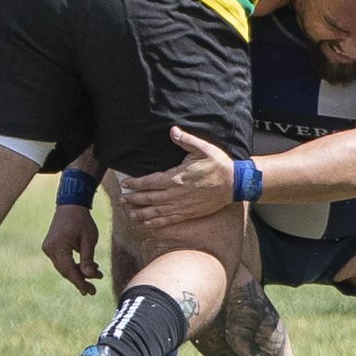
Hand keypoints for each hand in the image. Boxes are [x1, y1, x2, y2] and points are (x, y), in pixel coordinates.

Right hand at [43, 204, 101, 295]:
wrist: (71, 205)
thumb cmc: (82, 220)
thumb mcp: (89, 239)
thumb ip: (88, 259)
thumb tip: (88, 276)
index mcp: (58, 246)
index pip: (69, 270)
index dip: (79, 282)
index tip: (89, 292)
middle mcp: (49, 249)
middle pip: (65, 270)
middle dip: (80, 279)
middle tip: (93, 290)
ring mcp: (48, 248)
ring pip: (64, 267)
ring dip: (78, 272)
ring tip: (96, 275)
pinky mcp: (51, 247)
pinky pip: (62, 261)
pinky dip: (73, 265)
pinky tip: (87, 268)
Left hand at [120, 127, 235, 229]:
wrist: (234, 184)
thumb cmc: (218, 164)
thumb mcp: (203, 148)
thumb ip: (186, 140)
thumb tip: (173, 131)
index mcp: (177, 177)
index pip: (150, 181)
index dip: (136, 183)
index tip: (125, 183)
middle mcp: (176, 194)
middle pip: (150, 198)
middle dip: (134, 199)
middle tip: (121, 200)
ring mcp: (182, 206)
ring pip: (156, 212)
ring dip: (141, 213)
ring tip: (130, 214)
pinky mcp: (188, 213)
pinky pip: (168, 220)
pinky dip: (156, 223)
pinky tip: (147, 224)